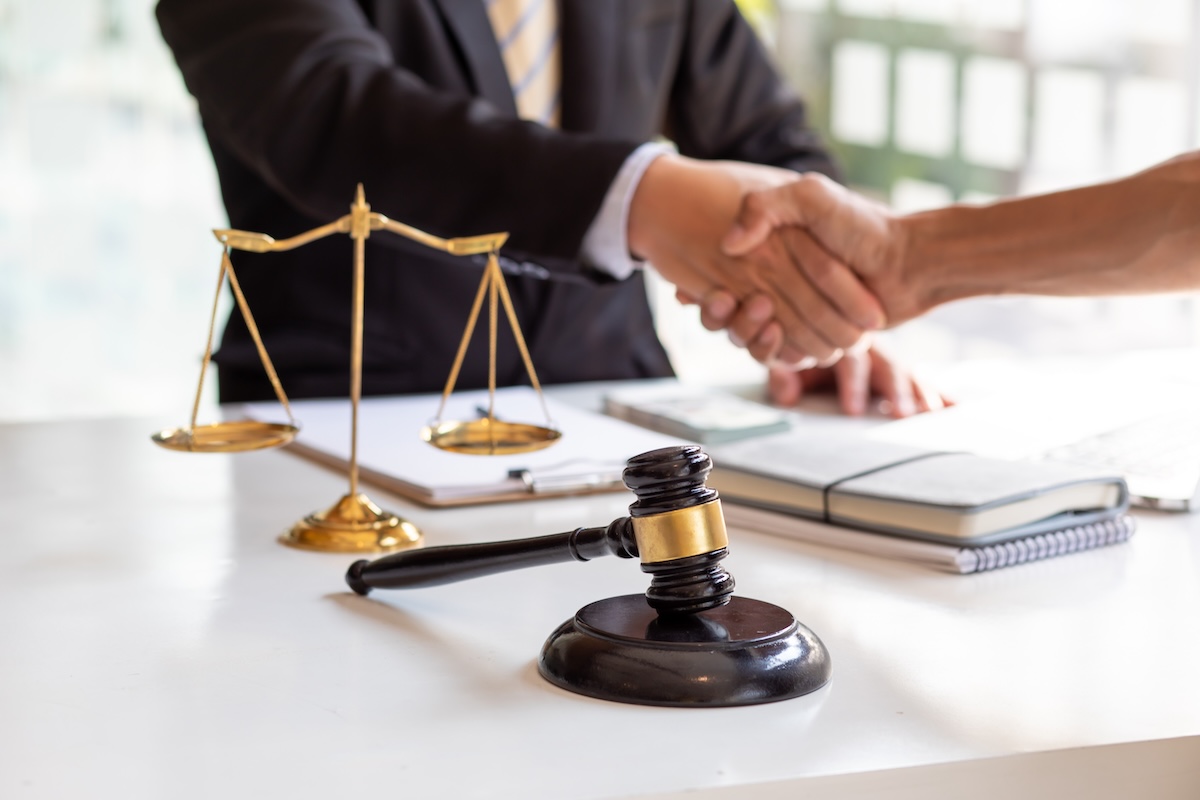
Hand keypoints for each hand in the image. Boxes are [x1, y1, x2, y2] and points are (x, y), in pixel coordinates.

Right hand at [629, 155, 884, 364]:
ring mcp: (790, 314)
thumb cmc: (860, 224)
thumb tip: (729, 244)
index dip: (703, 290)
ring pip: (747, 338)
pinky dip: (772, 352)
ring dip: (747, 334)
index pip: (714, 277)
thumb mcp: (812, 196)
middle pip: (726, 313)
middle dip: (722, 315)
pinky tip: (776, 338)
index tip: (703, 291)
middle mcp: (773, 285)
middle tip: (729, 303)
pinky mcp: (807, 340)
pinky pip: (776, 355)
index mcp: (766, 253)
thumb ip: (766, 207)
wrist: (907, 263)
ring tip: (760, 321)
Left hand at [766, 337, 948, 417]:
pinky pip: (922, 380)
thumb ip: (781, 371)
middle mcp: (866, 343)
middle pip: (886, 363)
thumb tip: (787, 395)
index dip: (852, 383)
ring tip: (934, 414)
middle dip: (896, 390)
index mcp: (837, 336)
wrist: (799, 320)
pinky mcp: (898, 371)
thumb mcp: (781, 357)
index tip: (854, 410)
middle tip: (904, 415)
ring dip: (922, 393)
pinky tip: (956, 407)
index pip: (848, 358)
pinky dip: (940, 392)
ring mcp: (884, 356)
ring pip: (908, 372)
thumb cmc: (790, 343)